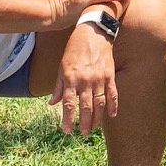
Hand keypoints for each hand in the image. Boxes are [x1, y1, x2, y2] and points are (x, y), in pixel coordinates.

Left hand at [50, 18, 118, 136]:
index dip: (67, 119)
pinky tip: (111, 116)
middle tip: (82, 132)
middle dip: (83, 122)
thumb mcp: (62, 66)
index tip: (66, 130)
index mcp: (71, 78)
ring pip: (99, 104)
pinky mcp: (110, 75)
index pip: (69, 103)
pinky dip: (113, 106)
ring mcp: (99, 78)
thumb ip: (59, 86)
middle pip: (85, 107)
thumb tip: (52, 103)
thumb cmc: (74, 49)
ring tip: (93, 128)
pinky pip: (113, 94)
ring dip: (97, 118)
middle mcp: (85, 80)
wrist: (93, 32)